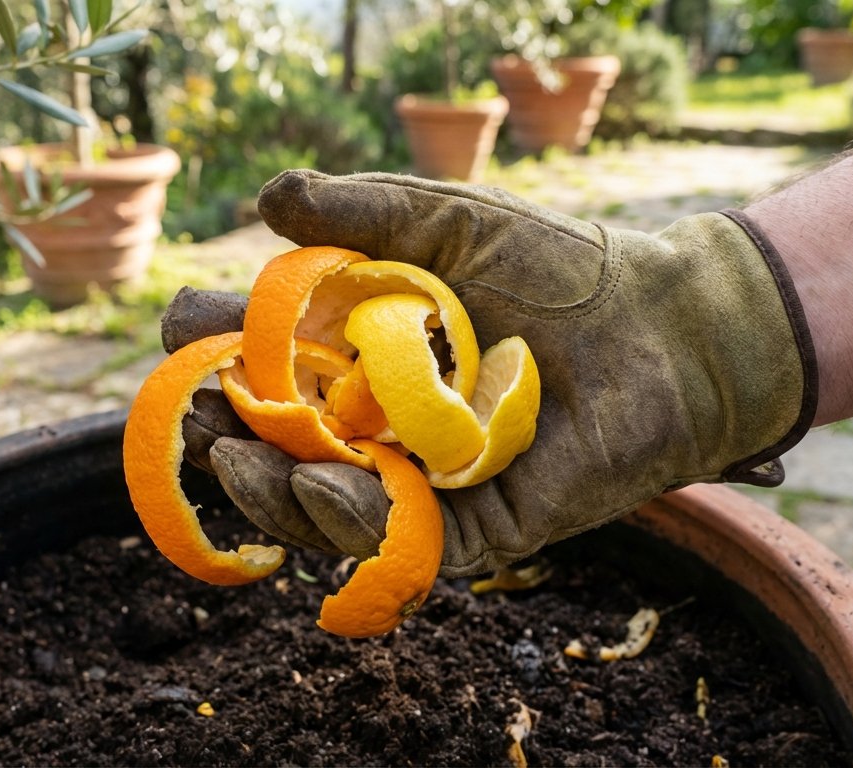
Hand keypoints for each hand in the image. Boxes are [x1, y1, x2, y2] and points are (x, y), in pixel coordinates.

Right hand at [166, 170, 816, 577]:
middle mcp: (373, 423)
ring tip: (240, 459)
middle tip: (195, 420)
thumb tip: (266, 196)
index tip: (192, 332)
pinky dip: (346, 520)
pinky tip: (317, 485)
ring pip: (315, 507)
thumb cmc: (557, 269)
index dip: (216, 350)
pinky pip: (391, 541)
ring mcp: (414, 478)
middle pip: (272, 446)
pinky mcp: (465, 528)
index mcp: (355, 352)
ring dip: (266, 491)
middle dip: (222, 437)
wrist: (660, 328)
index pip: (261, 361)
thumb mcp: (449, 223)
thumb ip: (360, 210)